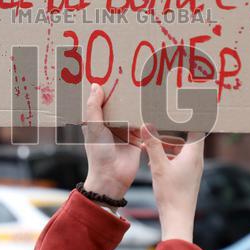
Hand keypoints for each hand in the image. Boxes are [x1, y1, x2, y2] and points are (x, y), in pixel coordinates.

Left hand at [81, 82, 141, 200]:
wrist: (113, 177)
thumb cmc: (98, 153)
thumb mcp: (94, 128)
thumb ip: (94, 108)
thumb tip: (96, 86)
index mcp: (97, 120)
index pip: (101, 100)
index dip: (105, 88)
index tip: (110, 72)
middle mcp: (111, 123)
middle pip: (119, 104)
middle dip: (124, 93)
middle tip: (132, 73)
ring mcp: (125, 129)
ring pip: (132, 111)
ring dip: (137, 102)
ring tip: (145, 83)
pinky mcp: (138, 137)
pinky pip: (143, 122)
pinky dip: (148, 115)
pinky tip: (154, 102)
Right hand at [141, 125, 204, 241]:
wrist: (178, 218)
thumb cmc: (171, 193)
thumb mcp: (158, 166)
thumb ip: (153, 144)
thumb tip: (147, 125)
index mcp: (193, 154)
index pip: (198, 127)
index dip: (192, 115)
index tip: (187, 103)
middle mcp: (196, 159)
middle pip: (186, 137)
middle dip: (171, 130)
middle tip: (160, 119)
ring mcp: (192, 169)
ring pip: (180, 149)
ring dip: (165, 145)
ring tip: (149, 141)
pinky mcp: (186, 177)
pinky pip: (177, 160)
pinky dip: (166, 156)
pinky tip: (151, 158)